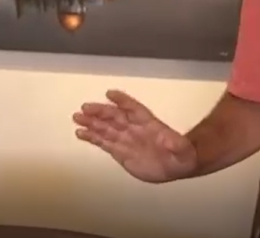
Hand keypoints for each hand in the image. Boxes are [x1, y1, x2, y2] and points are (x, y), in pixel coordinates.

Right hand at [73, 89, 197, 182]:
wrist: (177, 165)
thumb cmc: (181, 154)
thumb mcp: (183, 150)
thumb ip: (176, 145)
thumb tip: (172, 142)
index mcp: (149, 124)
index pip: (134, 109)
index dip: (123, 101)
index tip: (110, 94)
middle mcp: (134, 128)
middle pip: (115, 117)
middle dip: (101, 112)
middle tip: (85, 108)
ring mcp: (126, 139)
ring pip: (106, 128)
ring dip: (92, 122)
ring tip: (77, 117)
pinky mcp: (120, 151)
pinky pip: (104, 142)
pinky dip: (92, 137)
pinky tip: (81, 133)